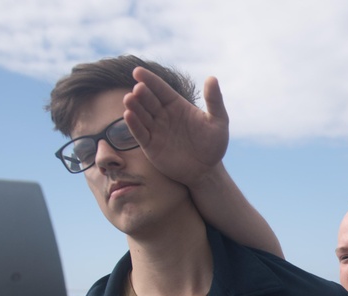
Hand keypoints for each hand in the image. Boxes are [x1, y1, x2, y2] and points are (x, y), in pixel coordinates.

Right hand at [123, 66, 228, 187]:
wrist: (207, 171)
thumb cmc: (214, 144)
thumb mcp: (219, 121)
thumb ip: (214, 100)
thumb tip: (212, 78)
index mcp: (177, 105)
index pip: (160, 88)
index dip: (149, 79)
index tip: (137, 71)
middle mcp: (163, 115)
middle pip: (149, 100)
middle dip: (142, 93)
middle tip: (138, 89)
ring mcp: (155, 130)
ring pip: (141, 115)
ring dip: (134, 106)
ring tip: (129, 99)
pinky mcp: (150, 145)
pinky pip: (140, 133)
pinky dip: (134, 125)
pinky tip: (128, 115)